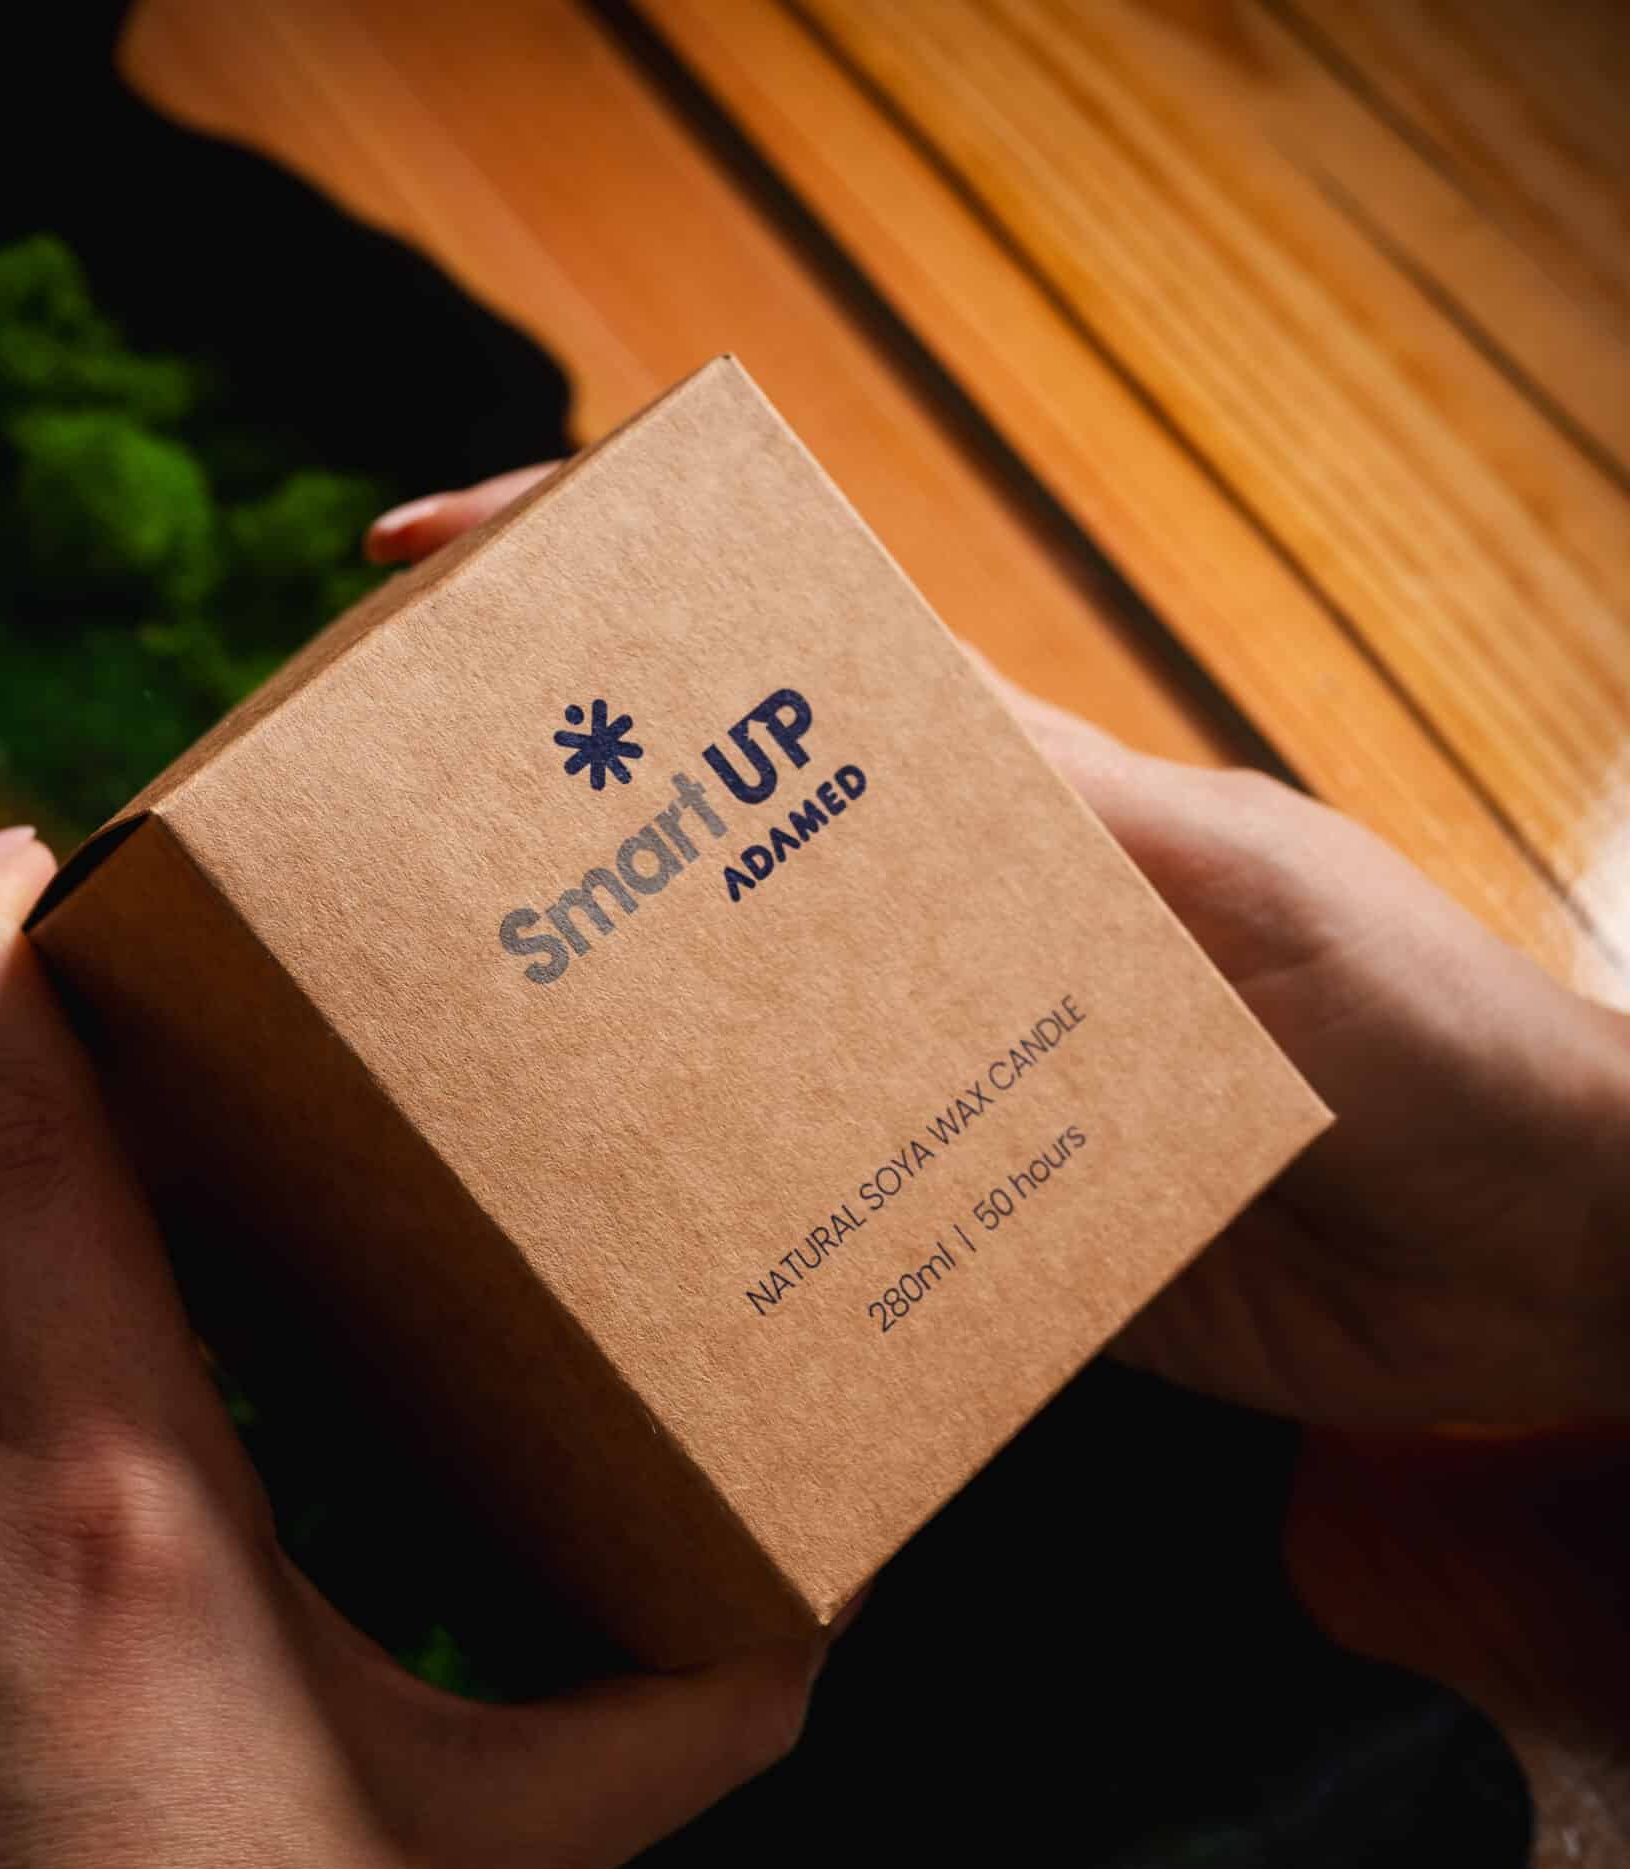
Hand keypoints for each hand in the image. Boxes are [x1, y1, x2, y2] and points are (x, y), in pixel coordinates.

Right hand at [372, 481, 1629, 1428]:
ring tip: (462, 1086)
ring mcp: (969, 1093)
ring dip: (626, 1059)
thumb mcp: (1245, 901)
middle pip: (731, 857)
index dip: (629, 588)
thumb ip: (1071, 827)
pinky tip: (644, 1269)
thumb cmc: (1435, 1039)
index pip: (802, 661)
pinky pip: (838, 1230)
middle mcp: (966, 942)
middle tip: (388, 870)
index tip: (432, 566)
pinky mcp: (994, 1241)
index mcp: (1021, 809)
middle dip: (569, 839)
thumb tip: (877, 736)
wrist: (1548, 1263)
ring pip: (758, 1049)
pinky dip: (742, 1242)